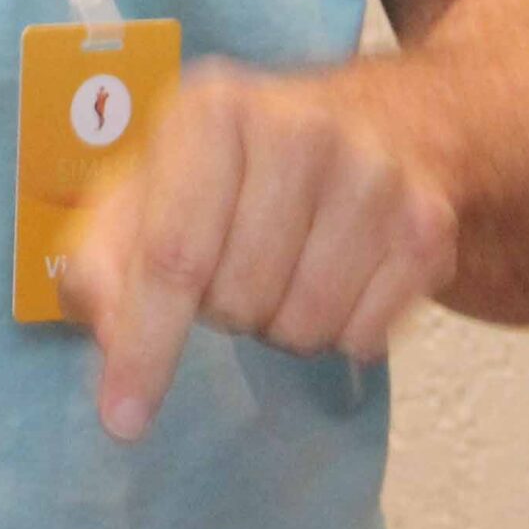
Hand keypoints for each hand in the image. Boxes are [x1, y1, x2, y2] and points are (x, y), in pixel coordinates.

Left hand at [59, 60, 456, 439]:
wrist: (372, 122)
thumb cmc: (234, 168)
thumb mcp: (149, 187)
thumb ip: (102, 259)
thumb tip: (107, 335)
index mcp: (213, 108)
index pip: (173, 254)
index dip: (144, 345)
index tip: (122, 420)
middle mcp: (298, 127)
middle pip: (238, 299)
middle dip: (223, 308)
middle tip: (233, 261)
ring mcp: (373, 172)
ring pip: (304, 326)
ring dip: (280, 322)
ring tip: (283, 264)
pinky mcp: (426, 224)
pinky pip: (364, 338)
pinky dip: (340, 330)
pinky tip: (336, 272)